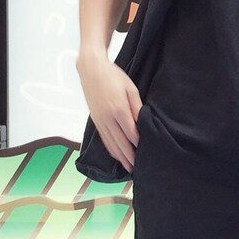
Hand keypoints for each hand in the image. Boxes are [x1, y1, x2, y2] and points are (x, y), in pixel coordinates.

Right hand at [76, 54, 141, 172]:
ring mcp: (99, 120)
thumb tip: (142, 124)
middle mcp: (107, 118)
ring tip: (129, 167)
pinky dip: (111, 150)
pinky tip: (116, 155)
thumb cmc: (114, 76)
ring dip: (120, 157)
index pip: (131, 134)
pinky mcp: (95, 120)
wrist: (91, 69)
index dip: (139, 145)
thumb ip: (137, 107)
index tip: (147, 153)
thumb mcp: (130, 89)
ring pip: (111, 144)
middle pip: (121, 144)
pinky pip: (104, 139)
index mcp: (118, 110)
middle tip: (139, 169)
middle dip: (130, 157)